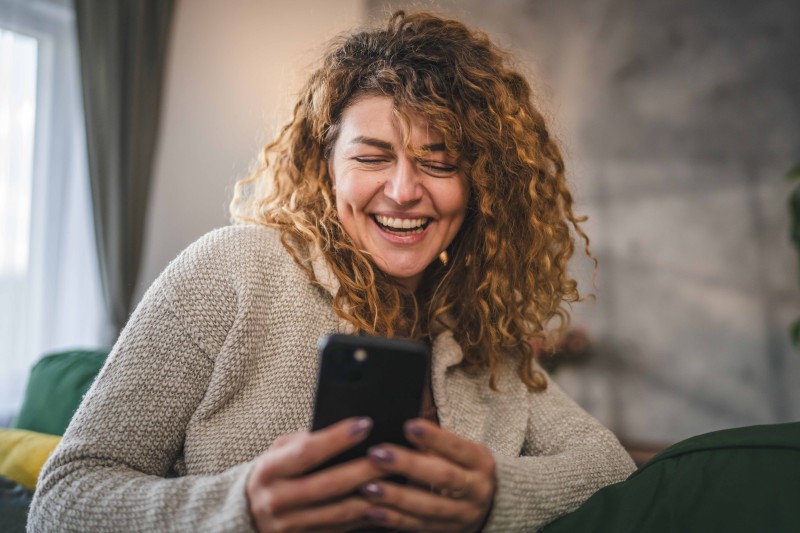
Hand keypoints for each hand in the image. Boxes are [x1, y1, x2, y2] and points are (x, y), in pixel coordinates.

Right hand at [246, 417, 383, 531]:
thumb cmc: (273, 472)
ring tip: (395, 478)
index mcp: (269, 470)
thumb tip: (346, 431)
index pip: (307, 451)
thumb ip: (305, 440)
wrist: (247, 513)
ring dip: (372, 496)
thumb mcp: (279, 451)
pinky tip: (384, 501)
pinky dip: (365, 514)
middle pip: (329, 485)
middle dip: (364, 469)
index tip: (365, 423)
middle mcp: (276, 500)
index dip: (338, 437)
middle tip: (390, 455)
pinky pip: (341, 528)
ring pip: (340, 512)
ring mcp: (289, 526)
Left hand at [360, 419, 496, 531]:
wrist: (487, 505)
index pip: (457, 448)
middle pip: (443, 478)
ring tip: (369, 486)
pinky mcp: (447, 531)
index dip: (434, 438)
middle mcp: (477, 490)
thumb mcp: (462, 451)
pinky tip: (372, 510)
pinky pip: (418, 526)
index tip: (408, 426)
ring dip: (396, 497)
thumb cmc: (464, 466)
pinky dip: (394, 519)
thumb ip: (437, 443)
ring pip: (428, 507)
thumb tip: (406, 428)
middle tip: (377, 454)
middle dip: (408, 466)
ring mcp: (463, 515)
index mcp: (481, 462)